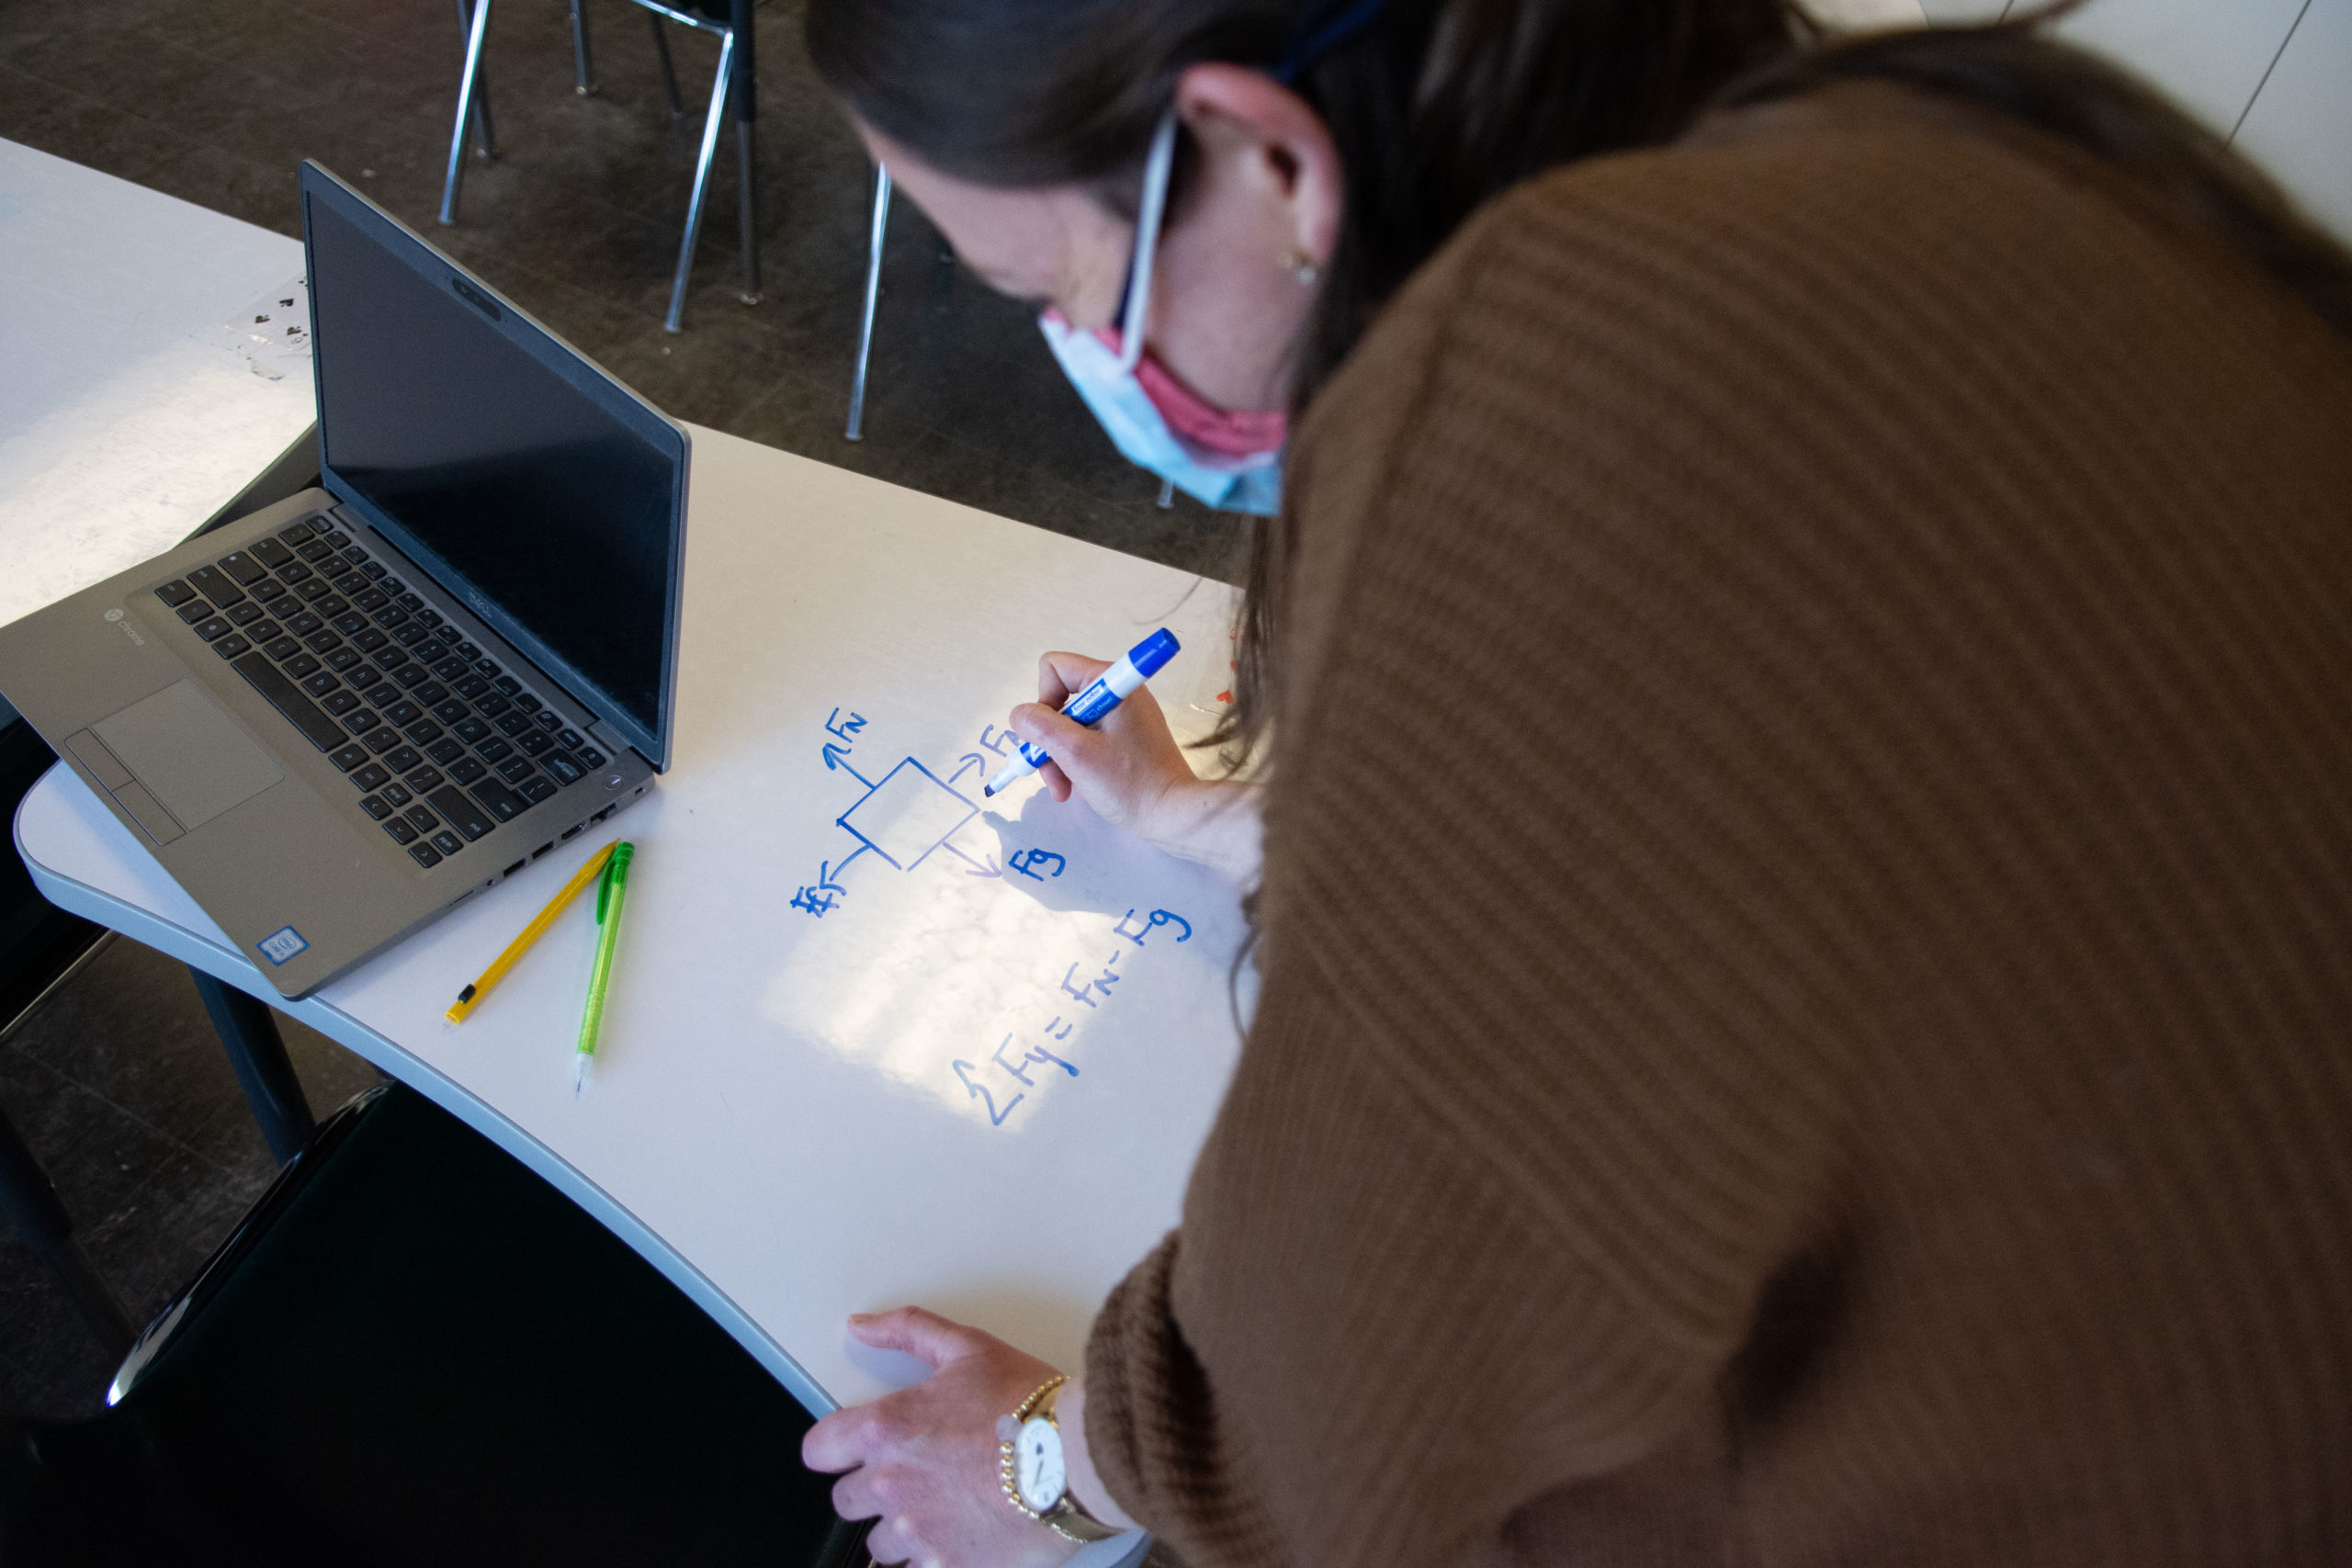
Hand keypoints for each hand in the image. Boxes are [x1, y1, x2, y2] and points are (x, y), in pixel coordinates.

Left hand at [804, 1308, 1081, 1567]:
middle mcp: (891, 1484)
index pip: (818, 1452)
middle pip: (845, 1501)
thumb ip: (907, 1331)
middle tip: (916, 1474)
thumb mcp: (968, 1347)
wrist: (1079, 1457)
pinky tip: (958, 1536)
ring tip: (944, 1507)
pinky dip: (930, 1557)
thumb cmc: (1028, 1402)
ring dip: (901, 1528)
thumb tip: (860, 1326)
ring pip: (878, 1544)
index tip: (855, 1448)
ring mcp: (917, 1532)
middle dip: (872, 1488)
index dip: (835, 1448)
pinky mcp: (947, 1566)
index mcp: (885, 1430)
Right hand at [1010, 653, 1195, 831]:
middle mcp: (1117, 693)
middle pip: (1060, 702)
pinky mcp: (1126, 738)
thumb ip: (1041, 727)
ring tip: (1064, 791)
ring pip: (1069, 726)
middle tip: (1052, 776)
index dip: (1043, 699)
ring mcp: (1123, 716)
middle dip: (1048, 740)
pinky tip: (1079, 788)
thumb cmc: (1128, 782)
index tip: (1049, 735)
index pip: (1055, 668)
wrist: (1173, 814)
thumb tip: (1020, 714)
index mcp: (1111, 684)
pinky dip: (1076, 763)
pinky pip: (1087, 740)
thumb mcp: (1075, 753)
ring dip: (1059, 759)